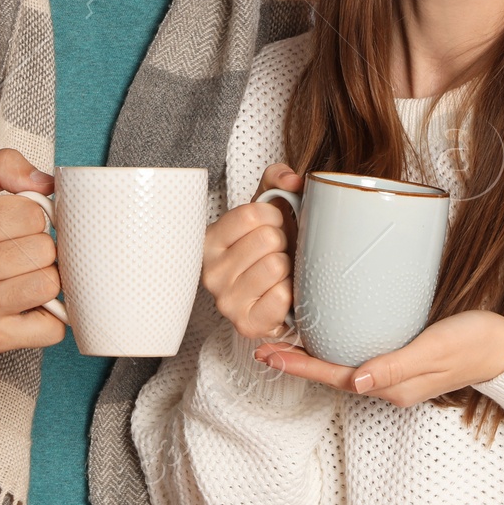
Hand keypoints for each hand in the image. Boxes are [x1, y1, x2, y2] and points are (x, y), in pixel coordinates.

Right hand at [0, 148, 64, 358]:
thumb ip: (0, 167)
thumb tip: (46, 181)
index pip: (30, 214)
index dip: (29, 215)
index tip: (15, 223)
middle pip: (44, 250)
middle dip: (37, 245)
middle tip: (19, 249)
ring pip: (49, 285)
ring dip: (44, 277)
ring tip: (24, 274)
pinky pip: (50, 329)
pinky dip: (50, 317)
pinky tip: (30, 304)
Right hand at [203, 163, 300, 338]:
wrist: (271, 295)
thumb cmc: (266, 248)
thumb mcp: (266, 209)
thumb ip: (277, 180)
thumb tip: (294, 180)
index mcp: (210, 240)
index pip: (251, 213)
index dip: (274, 215)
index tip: (274, 224)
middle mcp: (211, 272)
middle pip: (267, 239)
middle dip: (283, 242)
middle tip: (278, 252)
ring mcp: (226, 301)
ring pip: (276, 266)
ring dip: (288, 267)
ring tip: (279, 273)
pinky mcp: (245, 324)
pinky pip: (281, 297)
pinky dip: (290, 293)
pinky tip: (281, 294)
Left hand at [254, 308, 503, 406]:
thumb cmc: (474, 343)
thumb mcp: (436, 350)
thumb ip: (397, 367)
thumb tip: (354, 383)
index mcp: (392, 385)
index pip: (334, 375)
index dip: (299, 365)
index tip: (268, 354)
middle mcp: (388, 382)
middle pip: (332, 372)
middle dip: (297, 360)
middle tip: (262, 345)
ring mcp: (394, 372)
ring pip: (344, 364)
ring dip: (312, 354)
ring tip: (283, 339)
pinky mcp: (402, 356)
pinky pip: (360, 354)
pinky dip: (336, 345)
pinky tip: (326, 331)